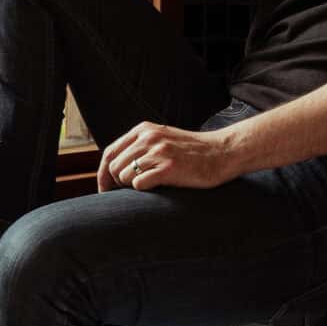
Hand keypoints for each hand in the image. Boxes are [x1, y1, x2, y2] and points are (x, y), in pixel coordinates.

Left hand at [97, 120, 240, 192]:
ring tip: (149, 187)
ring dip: (131, 187)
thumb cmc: (193, 152)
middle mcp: (148, 137)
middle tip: (125, 196)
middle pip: (113, 166)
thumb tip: (113, 169)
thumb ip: (141, 146)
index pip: (110, 152)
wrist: (223, 152)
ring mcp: (158, 151)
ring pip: (123, 176)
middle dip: (116, 184)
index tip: (105, 190)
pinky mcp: (168, 167)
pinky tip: (157, 188)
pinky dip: (143, 190)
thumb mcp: (163, 139)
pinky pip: (138, 184)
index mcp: (144, 129)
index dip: (102, 174)